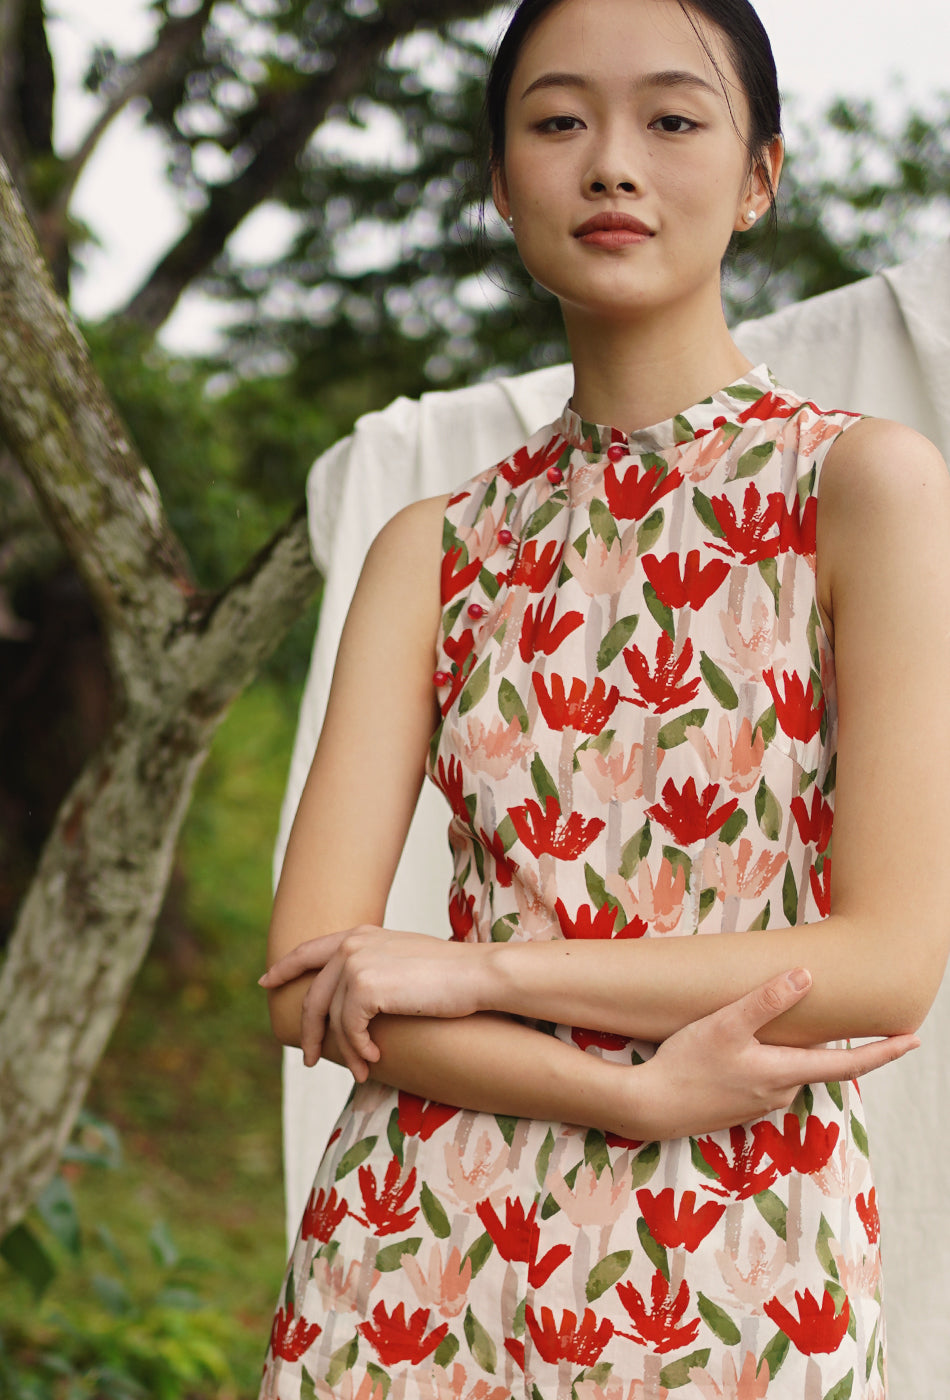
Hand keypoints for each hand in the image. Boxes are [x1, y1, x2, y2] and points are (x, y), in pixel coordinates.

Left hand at [259, 927, 490, 1078]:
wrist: (476, 975)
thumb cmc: (449, 975)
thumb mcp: (403, 961)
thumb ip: (372, 969)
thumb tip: (350, 1001)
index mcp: (360, 935)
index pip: (309, 950)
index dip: (284, 967)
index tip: (266, 982)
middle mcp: (351, 946)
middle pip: (313, 996)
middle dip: (309, 1032)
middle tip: (310, 1059)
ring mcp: (356, 964)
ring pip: (333, 1020)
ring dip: (346, 1051)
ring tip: (362, 1071)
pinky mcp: (364, 987)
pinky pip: (349, 1030)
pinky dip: (359, 1050)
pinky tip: (374, 1059)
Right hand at [634, 968, 919, 1140]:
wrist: (649, 1107)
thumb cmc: (687, 1063)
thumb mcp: (726, 1025)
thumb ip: (766, 1001)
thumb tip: (806, 976)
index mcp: (784, 1073)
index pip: (848, 1062)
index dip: (882, 1051)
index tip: (912, 1039)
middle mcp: (779, 1092)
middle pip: (816, 1062)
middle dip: (831, 1043)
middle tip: (853, 1018)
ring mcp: (759, 1102)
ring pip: (788, 1069)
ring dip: (792, 1049)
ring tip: (794, 1023)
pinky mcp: (738, 1105)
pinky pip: (766, 1077)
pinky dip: (769, 1060)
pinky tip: (750, 1047)